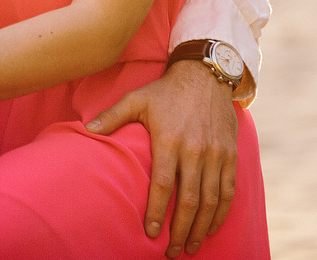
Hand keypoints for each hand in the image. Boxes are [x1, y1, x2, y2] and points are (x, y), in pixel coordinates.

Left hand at [85, 60, 237, 257]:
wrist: (206, 74)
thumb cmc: (166, 91)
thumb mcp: (137, 98)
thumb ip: (112, 116)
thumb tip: (86, 131)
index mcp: (169, 140)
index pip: (162, 185)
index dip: (156, 212)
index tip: (150, 233)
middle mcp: (195, 150)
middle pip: (188, 200)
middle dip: (180, 231)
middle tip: (171, 252)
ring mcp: (215, 153)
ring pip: (210, 200)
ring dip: (201, 228)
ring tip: (191, 247)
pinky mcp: (230, 153)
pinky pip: (228, 189)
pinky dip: (221, 212)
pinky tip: (212, 227)